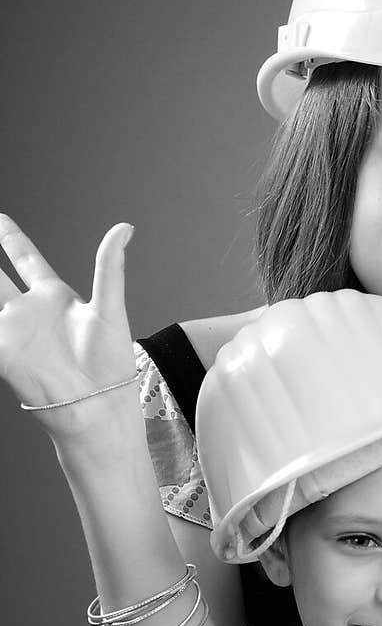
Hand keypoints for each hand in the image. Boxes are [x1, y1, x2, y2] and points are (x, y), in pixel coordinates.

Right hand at [0, 215, 135, 434]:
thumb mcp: (110, 308)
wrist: (97, 407)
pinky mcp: (3, 352)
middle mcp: (29, 311)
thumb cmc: (110, 364)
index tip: (1, 218)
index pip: (25, 258)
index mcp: (54, 296)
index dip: (10, 237)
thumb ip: (109, 267)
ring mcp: (12, 331)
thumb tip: (126, 228)